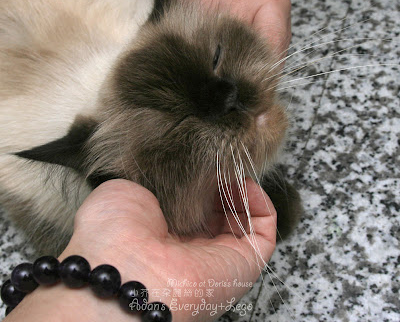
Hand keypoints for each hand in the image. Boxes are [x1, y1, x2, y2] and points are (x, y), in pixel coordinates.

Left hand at [60, 179, 276, 320]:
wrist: (121, 267)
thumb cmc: (113, 230)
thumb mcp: (125, 190)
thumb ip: (152, 181)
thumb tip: (173, 171)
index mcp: (166, 232)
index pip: (197, 205)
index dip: (205, 181)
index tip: (203, 162)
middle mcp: (194, 246)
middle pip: (223, 210)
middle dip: (225, 182)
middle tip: (218, 164)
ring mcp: (220, 256)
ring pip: (246, 219)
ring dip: (244, 190)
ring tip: (233, 171)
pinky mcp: (244, 264)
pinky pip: (265, 231)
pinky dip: (262, 205)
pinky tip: (247, 184)